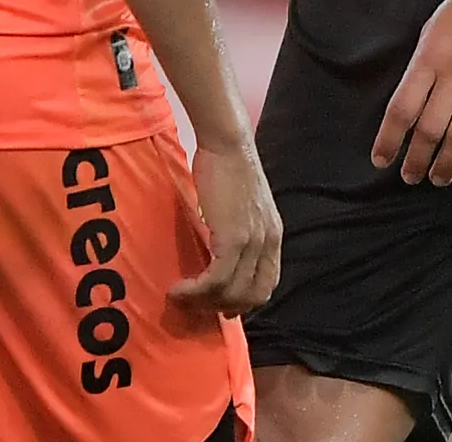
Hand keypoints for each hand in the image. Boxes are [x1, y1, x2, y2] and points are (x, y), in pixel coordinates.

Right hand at [169, 133, 281, 317]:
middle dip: (224, 307)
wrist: (228, 143)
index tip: (220, 304)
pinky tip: (179, 289)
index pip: (267, 284)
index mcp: (273, 236)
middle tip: (197, 305)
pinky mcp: (233, 239)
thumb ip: (239, 230)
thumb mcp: (243, 205)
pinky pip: (216, 280)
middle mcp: (268, 243)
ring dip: (204, 303)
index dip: (244, 301)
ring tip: (181, 298)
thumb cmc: (228, 166)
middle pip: (253, 296)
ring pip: (233, 293)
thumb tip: (217, 250)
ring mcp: (253, 242)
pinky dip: (196, 291)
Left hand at [373, 0, 451, 185]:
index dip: (389, 139)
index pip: (402, 108)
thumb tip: (413, 103)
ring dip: (447, 162)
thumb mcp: (437, 24)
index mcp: (431, 53)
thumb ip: (425, 63)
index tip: (382, 159)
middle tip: (411, 176)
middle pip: (430, 128)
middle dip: (417, 159)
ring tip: (439, 176)